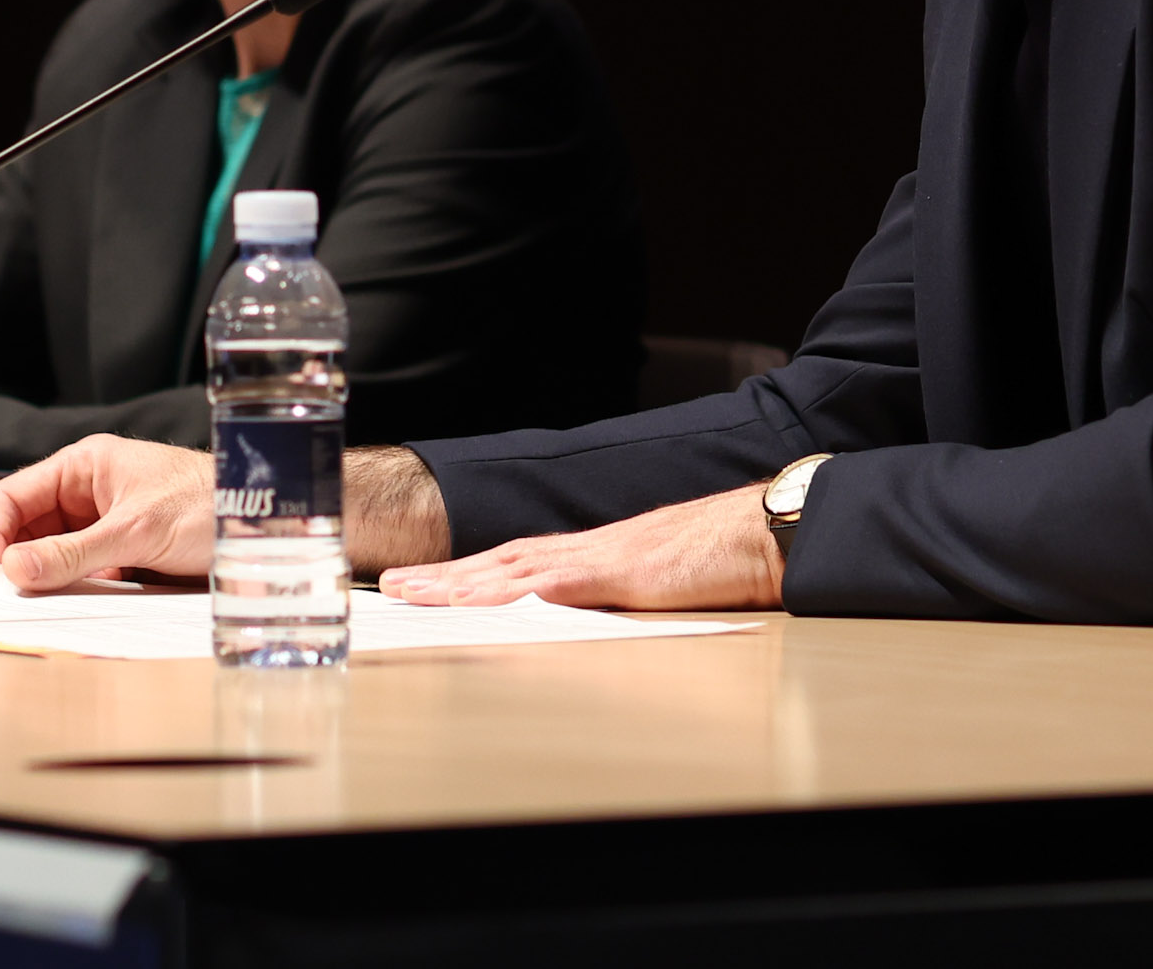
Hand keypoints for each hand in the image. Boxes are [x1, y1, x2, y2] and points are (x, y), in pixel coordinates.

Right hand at [0, 436, 216, 591]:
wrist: (264, 522)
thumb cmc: (207, 504)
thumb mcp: (134, 531)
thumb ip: (72, 553)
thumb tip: (15, 569)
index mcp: (85, 466)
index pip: (15, 495)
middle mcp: (91, 490)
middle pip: (32, 526)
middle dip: (23, 558)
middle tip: (19, 594)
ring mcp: (108, 520)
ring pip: (59, 551)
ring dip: (54, 575)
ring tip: (57, 597)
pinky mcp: (127, 549)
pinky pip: (88, 568)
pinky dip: (83, 585)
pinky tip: (94, 596)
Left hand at [375, 482, 782, 609]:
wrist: (761, 531)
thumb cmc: (719, 559)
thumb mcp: (655, 584)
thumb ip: (616, 596)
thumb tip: (583, 620)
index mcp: (592, 554)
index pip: (514, 563)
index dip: (466, 572)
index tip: (425, 584)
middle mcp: (585, 550)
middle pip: (498, 561)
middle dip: (442, 576)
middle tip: (391, 587)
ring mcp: (600, 557)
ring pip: (513, 568)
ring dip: (458, 581)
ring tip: (413, 593)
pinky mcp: (622, 572)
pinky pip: (559, 582)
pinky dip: (516, 589)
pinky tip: (482, 597)